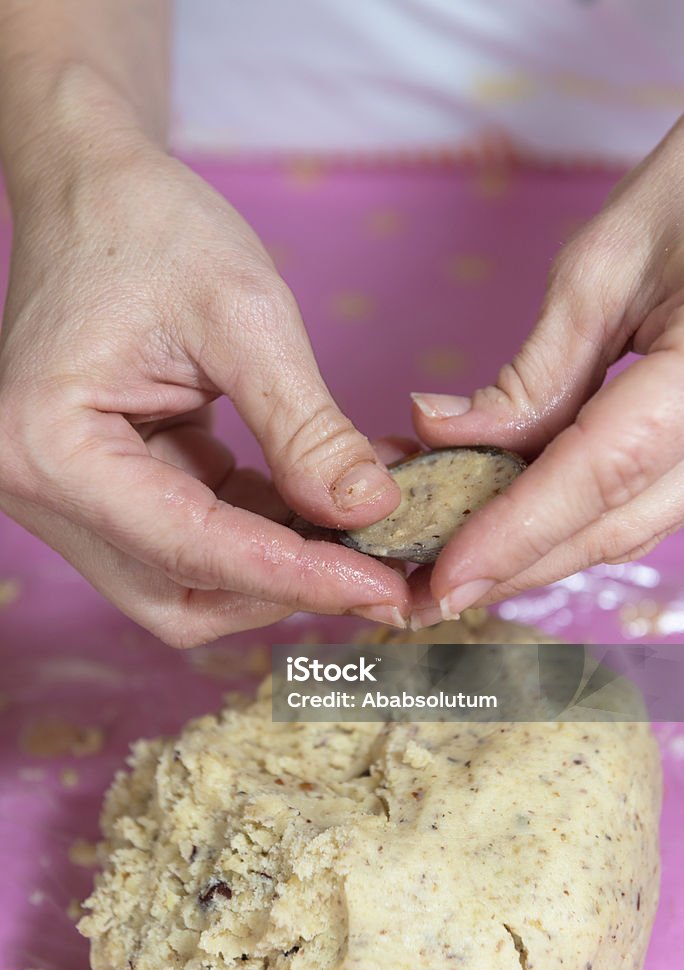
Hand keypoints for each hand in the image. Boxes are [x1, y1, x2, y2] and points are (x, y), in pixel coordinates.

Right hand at [0, 137, 408, 644]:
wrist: (95, 191)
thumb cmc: (150, 228)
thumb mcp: (244, 315)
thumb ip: (305, 427)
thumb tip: (370, 510)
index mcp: (50, 446)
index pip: (190, 549)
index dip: (296, 576)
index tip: (385, 587)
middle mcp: (43, 491)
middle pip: (180, 597)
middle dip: (286, 588)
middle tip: (383, 570)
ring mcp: (72, 497)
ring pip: (189, 581)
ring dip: (279, 564)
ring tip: (361, 527)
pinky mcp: (108, 488)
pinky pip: (193, 539)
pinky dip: (263, 529)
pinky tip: (322, 499)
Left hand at [410, 117, 683, 620]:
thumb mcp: (606, 270)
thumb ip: (535, 373)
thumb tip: (444, 437)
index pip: (597, 475)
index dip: (515, 534)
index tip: (443, 578)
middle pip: (616, 525)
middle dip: (518, 566)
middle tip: (431, 593)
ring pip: (632, 524)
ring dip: (543, 551)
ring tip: (459, 562)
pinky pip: (644, 496)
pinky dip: (575, 515)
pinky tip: (513, 517)